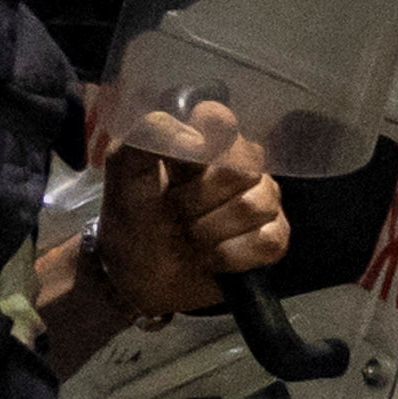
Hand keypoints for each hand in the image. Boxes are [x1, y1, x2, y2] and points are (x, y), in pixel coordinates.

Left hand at [69, 100, 289, 323]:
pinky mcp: (273, 238)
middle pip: (243, 167)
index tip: (176, 172)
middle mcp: (240, 165)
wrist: (136, 279)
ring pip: (255, 205)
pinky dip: (229, 255)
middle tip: (176, 213)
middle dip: (197, 200)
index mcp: (205, 141)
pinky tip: (210, 257)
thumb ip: (149, 137)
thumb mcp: (123, 172)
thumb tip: (196, 140)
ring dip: (209, 231)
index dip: (201, 146)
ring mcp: (262, 200)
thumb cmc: (133, 222)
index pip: (220, 119)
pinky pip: (267, 240)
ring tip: (190, 237)